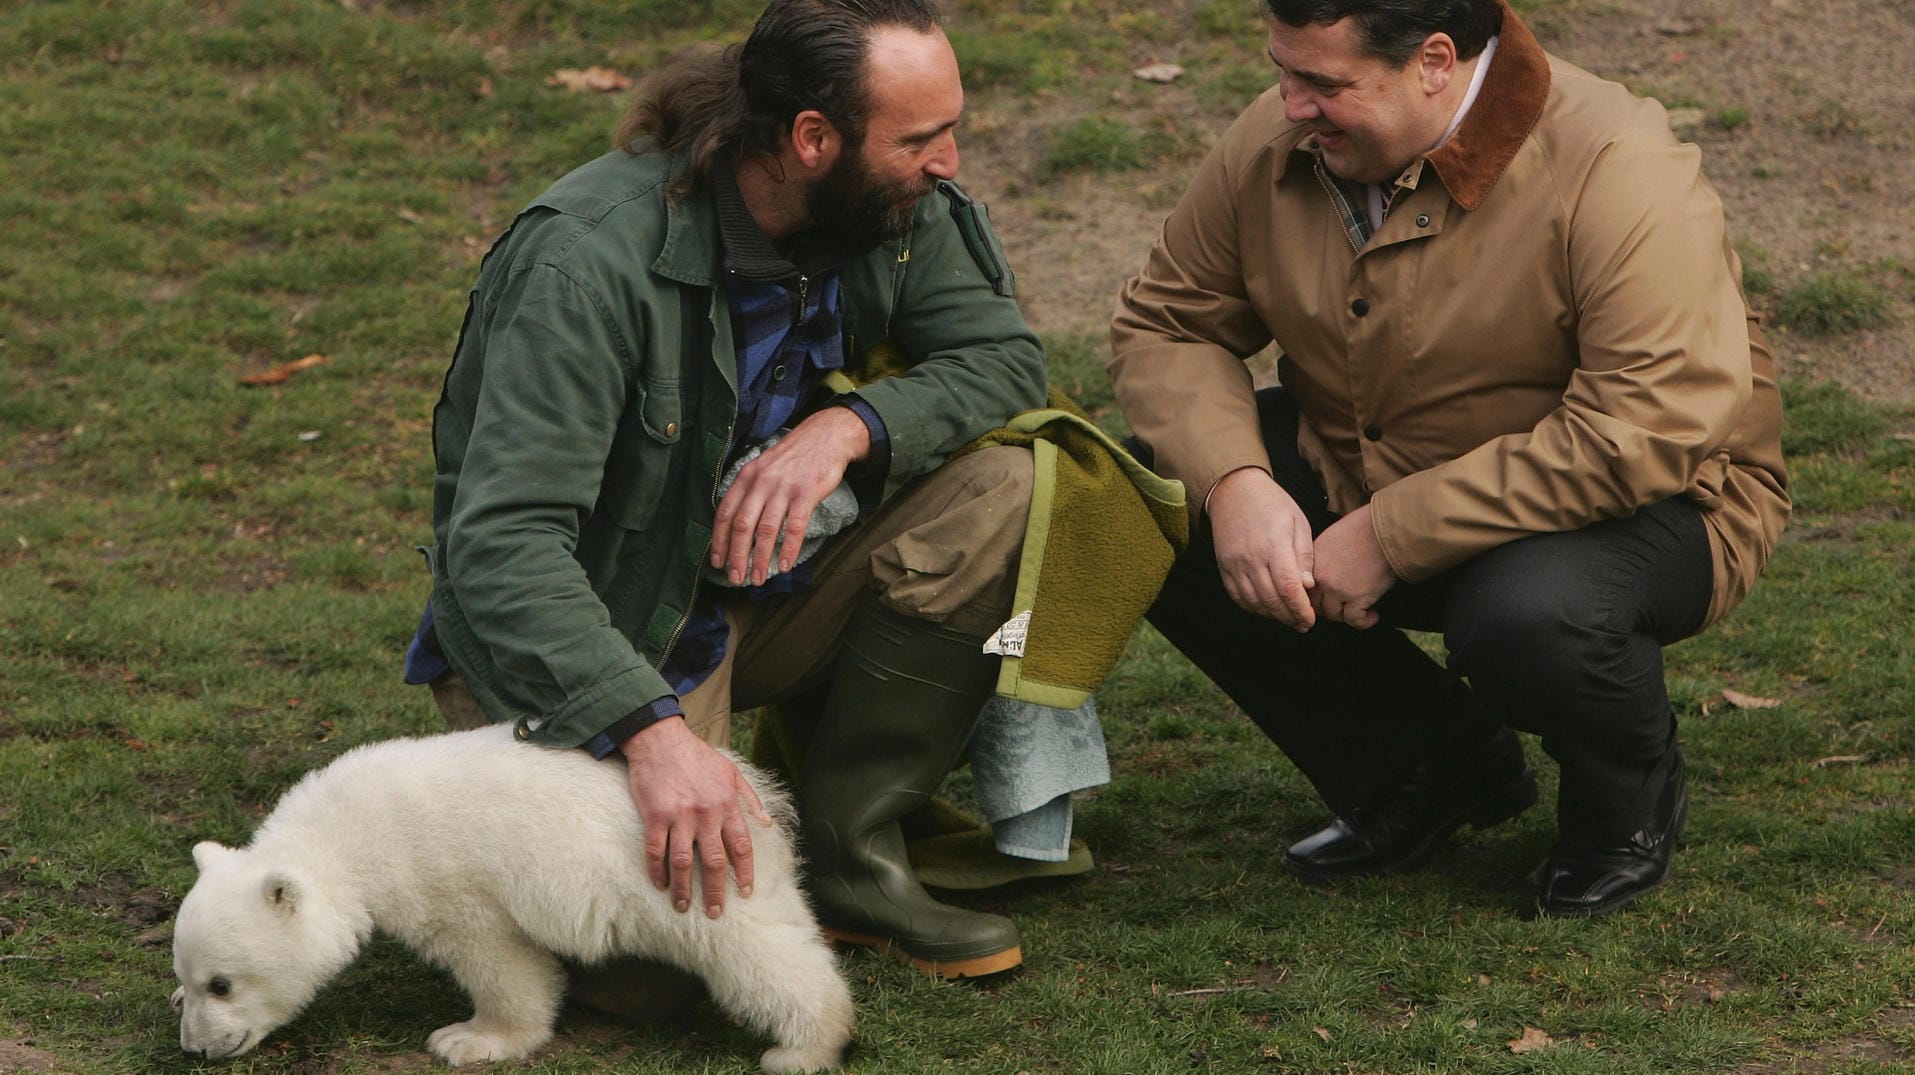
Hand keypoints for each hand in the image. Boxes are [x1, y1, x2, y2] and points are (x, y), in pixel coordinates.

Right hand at [617, 718, 770, 917]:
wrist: (661, 740)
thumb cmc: (697, 756)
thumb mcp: (732, 771)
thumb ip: (750, 799)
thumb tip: (768, 823)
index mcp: (727, 805)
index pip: (741, 847)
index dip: (745, 873)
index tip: (746, 893)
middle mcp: (706, 814)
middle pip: (715, 861)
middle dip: (717, 891)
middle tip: (715, 912)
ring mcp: (679, 816)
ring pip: (684, 862)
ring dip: (685, 889)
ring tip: (684, 907)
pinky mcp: (655, 816)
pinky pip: (656, 851)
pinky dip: (658, 871)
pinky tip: (660, 885)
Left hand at [711, 407, 869, 585]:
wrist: (825, 437)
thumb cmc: (793, 458)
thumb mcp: (763, 467)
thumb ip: (749, 491)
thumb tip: (735, 525)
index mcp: (746, 476)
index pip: (725, 513)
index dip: (719, 540)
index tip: (717, 562)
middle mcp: (761, 482)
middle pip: (742, 525)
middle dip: (736, 556)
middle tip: (736, 579)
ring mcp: (783, 488)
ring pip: (766, 530)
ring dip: (760, 559)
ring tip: (758, 578)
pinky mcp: (806, 493)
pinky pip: (794, 527)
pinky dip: (788, 549)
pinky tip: (785, 565)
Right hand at [1206, 467, 1316, 629]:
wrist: (1234, 490)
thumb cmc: (1272, 504)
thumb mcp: (1298, 522)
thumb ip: (1304, 556)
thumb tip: (1308, 586)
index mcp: (1274, 546)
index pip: (1289, 589)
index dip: (1301, 610)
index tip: (1310, 620)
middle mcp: (1251, 558)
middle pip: (1271, 601)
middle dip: (1289, 617)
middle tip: (1302, 624)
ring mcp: (1234, 564)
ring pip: (1254, 603)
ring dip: (1272, 615)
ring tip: (1287, 617)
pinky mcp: (1223, 566)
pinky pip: (1237, 596)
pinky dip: (1252, 607)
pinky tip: (1266, 608)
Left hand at [1309, 505, 1397, 629]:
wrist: (1387, 528)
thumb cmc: (1367, 526)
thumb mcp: (1335, 535)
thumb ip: (1325, 554)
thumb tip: (1330, 568)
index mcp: (1313, 560)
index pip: (1305, 587)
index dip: (1315, 595)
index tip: (1327, 599)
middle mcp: (1320, 576)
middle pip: (1315, 604)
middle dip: (1328, 608)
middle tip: (1343, 608)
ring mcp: (1337, 589)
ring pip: (1333, 615)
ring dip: (1346, 616)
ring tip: (1360, 611)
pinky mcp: (1357, 598)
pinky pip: (1354, 620)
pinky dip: (1364, 622)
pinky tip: (1372, 616)